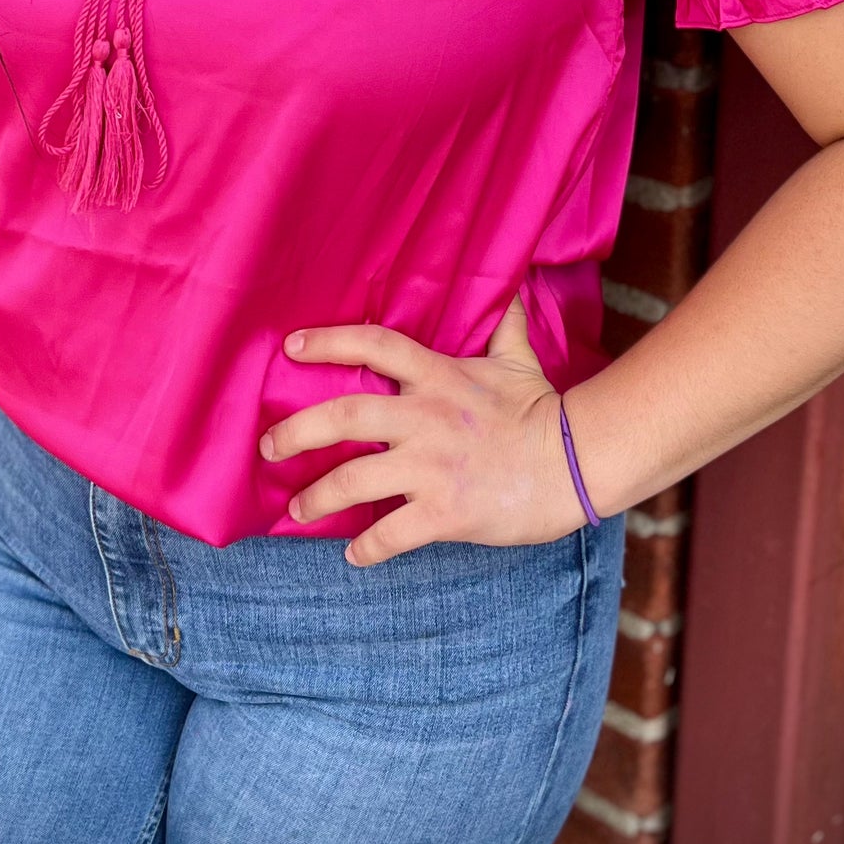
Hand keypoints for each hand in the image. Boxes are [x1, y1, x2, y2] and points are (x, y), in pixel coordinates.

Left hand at [260, 293, 590, 565]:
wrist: (576, 463)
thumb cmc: (543, 410)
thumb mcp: (518, 360)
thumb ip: (503, 326)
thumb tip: (511, 288)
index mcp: (438, 377)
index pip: (374, 345)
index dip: (329, 342)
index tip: (290, 346)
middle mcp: (426, 417)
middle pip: (344, 415)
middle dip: (296, 432)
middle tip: (266, 447)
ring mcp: (432, 466)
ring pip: (354, 480)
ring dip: (317, 497)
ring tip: (296, 509)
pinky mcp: (445, 512)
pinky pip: (390, 534)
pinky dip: (365, 548)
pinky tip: (352, 555)